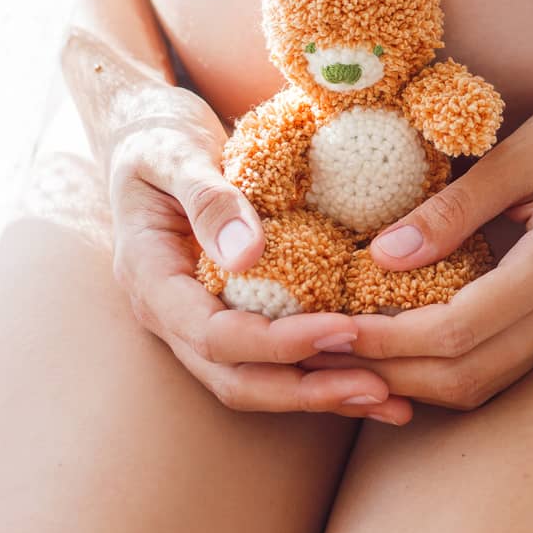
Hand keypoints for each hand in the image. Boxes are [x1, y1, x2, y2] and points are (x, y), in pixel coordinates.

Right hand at [107, 85, 410, 422]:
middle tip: (378, 387)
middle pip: (236, 379)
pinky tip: (373, 372)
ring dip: (320, 394)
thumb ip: (208, 200)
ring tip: (390, 400)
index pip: (216, 338)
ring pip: (255, 380)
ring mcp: (197, 320)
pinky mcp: (229, 312)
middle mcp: (171, 316)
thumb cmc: (156, 136)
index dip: (279, 344)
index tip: (345, 330)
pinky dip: (319, 369)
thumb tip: (247, 255)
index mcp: (152, 282)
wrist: (142, 133)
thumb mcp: (172, 154)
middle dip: (307, 391)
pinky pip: (271, 356)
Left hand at [300, 76, 532, 411]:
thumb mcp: (521, 155)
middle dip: (389, 372)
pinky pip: (496, 364)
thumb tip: (382, 255)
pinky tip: (403, 341)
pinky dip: (444, 365)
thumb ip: (454, 208)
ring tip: (352, 352)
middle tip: (325, 349)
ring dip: (413, 378)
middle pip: (464, 377)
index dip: (386, 339)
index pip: (455, 332)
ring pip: (480, 382)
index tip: (329, 325)